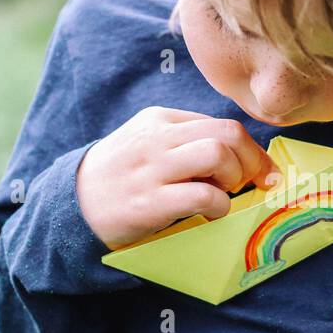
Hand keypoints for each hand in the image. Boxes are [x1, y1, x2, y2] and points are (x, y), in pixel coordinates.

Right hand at [76, 107, 278, 249]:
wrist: (72, 205)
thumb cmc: (121, 177)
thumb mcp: (148, 145)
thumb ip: (186, 142)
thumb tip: (241, 155)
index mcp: (160, 119)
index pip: (220, 123)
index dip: (250, 148)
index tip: (260, 170)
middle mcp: (157, 138)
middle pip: (227, 132)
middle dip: (251, 160)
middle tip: (250, 184)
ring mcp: (152, 169)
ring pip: (217, 154)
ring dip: (234, 177)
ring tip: (224, 194)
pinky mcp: (149, 202)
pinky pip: (203, 195)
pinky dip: (219, 205)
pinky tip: (212, 213)